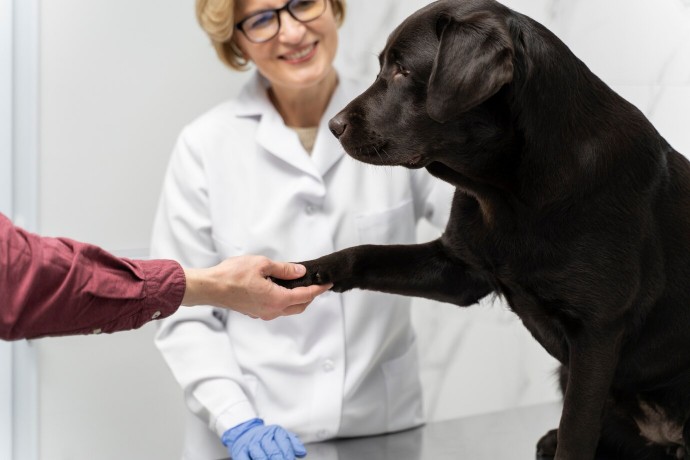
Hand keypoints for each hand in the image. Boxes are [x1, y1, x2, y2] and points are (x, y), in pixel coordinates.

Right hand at [181, 255, 331, 318]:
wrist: (210, 288)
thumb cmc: (232, 275)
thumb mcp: (262, 265)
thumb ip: (284, 269)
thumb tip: (299, 272)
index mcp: (277, 300)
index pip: (305, 296)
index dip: (318, 289)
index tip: (327, 284)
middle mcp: (272, 310)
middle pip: (299, 306)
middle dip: (310, 296)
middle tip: (315, 284)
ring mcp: (263, 313)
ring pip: (288, 309)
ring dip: (297, 299)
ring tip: (299, 284)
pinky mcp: (255, 311)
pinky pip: (276, 308)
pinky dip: (284, 300)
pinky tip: (281, 288)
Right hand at [222, 418, 306, 459]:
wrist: (244, 432)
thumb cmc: (266, 438)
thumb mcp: (281, 436)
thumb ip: (292, 443)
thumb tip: (302, 453)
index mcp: (275, 431)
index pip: (284, 442)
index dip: (288, 455)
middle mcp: (262, 436)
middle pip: (273, 451)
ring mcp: (250, 444)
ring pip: (259, 456)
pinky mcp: (240, 452)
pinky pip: (245, 459)